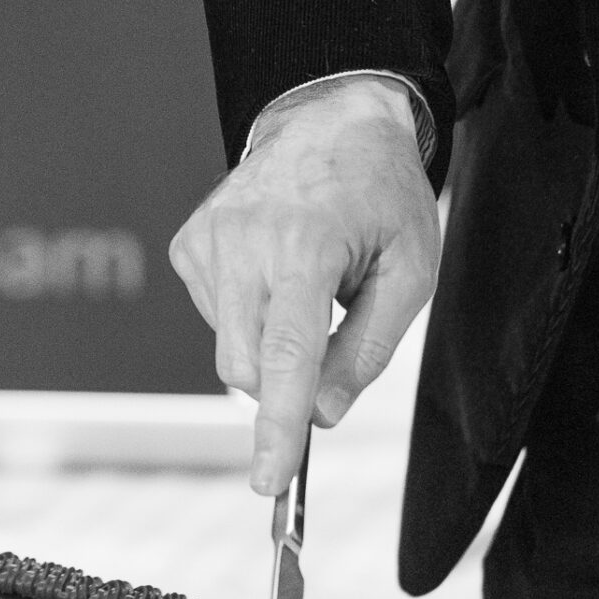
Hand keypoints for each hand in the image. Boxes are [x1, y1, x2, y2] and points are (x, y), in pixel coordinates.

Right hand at [170, 74, 439, 495]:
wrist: (333, 117)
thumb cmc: (381, 195)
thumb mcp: (408, 269)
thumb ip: (368, 349)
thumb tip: (323, 414)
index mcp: (305, 246)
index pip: (285, 356)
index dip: (278, 426)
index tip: (271, 482)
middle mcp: (244, 241)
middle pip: (248, 367)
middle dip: (285, 384)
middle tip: (332, 344)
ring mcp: (208, 239)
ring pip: (230, 348)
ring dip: (271, 342)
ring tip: (311, 280)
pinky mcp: (189, 242)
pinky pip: (216, 316)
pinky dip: (250, 315)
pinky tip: (278, 270)